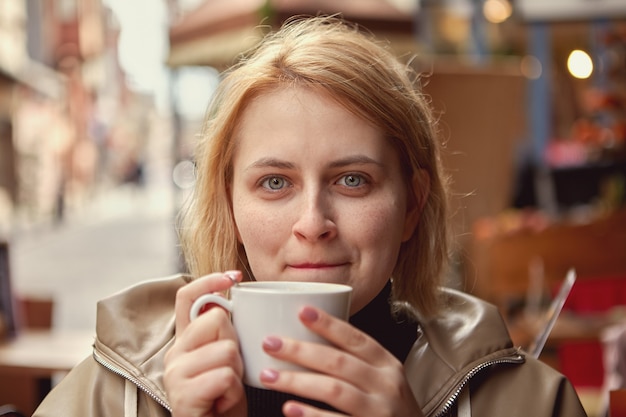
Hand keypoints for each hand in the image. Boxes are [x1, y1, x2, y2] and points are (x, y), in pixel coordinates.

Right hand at [164, 271, 246, 416]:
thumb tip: (228, 301)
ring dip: (237, 372)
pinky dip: (233, 391)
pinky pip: (224, 376)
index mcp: (185, 341)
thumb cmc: (223, 400)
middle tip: (231, 370)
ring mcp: (175, 374)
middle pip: (216, 319)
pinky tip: (222, 402)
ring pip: (226, 349)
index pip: (186, 296)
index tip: (234, 276)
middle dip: (235, 343)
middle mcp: (174, 352)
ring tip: (226, 389)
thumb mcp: (227, 360)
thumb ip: (224, 333)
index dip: (209, 281)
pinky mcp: (183, 394)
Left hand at [258, 306, 423, 416]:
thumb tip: (307, 337)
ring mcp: (378, 411)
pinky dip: (311, 415)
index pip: (355, 338)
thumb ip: (354, 361)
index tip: (301, 311)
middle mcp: (385, 385)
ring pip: (334, 390)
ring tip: (268, 375)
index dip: (328, 324)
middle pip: (339, 362)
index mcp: (386, 364)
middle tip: (269, 343)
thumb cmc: (389, 407)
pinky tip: (289, 408)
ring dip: (297, 381)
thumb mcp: (382, 378)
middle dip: (300, 350)